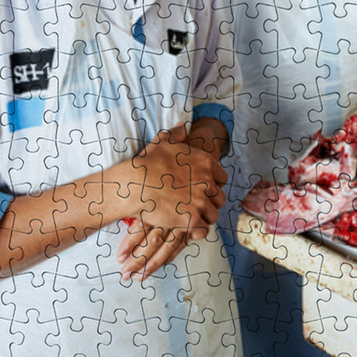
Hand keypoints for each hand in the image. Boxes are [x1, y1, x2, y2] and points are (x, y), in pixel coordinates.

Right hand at [108, 123, 226, 276]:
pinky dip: (196, 230)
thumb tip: (182, 126)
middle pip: (220, 197)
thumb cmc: (147, 163)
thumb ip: (176, 134)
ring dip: (204, 216)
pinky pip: (203, 229)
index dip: (213, 184)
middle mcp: (207, 182)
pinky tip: (187, 227)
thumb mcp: (162, 142)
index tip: (203, 188)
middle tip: (197, 204)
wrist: (134, 185)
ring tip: (192, 216)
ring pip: (213, 214)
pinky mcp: (191, 219)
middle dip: (210, 201)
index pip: (222, 177)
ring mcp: (200, 202)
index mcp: (205, 163)